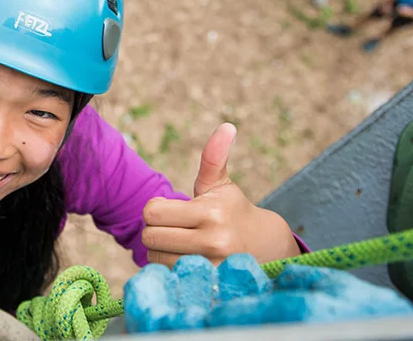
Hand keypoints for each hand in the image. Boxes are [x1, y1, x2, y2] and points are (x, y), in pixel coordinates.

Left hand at [142, 124, 299, 266]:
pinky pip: (167, 278)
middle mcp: (213, 241)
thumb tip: (226, 126)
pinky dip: (170, 270)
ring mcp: (211, 267)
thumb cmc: (232, 211)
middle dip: (157, 231)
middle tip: (176, 229)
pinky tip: (186, 261)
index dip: (156, 209)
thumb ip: (214, 157)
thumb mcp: (221, 185)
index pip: (151, 212)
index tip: (171, 210)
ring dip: (162, 252)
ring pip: (155, 259)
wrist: (263, 248)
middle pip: (149, 238)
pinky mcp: (208, 286)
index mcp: (210, 212)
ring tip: (184, 245)